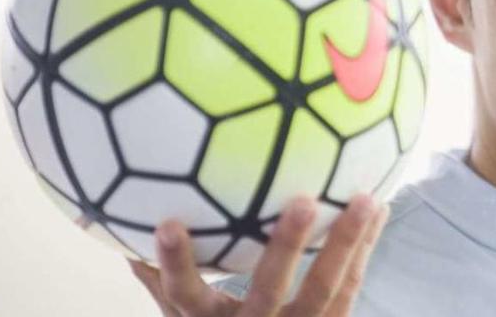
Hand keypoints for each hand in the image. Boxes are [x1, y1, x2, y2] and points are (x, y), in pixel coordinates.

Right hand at [129, 194, 389, 316]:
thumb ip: (159, 281)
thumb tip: (113, 226)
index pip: (185, 296)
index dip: (176, 265)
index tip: (167, 223)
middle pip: (268, 290)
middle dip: (285, 247)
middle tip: (303, 200)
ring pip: (326, 289)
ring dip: (347, 242)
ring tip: (366, 199)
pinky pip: (352, 287)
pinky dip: (365, 247)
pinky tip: (381, 208)